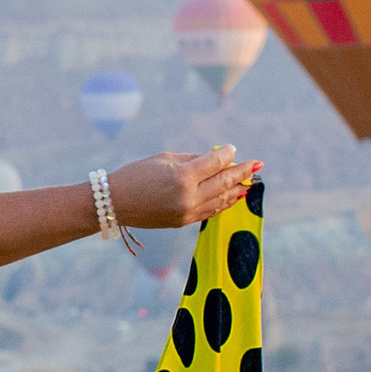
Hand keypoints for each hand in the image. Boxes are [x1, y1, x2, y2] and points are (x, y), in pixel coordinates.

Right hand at [110, 146, 258, 228]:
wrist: (114, 203)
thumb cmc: (135, 175)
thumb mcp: (163, 159)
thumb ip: (191, 159)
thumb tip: (215, 159)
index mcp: (182, 176)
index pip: (215, 163)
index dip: (227, 154)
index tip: (233, 149)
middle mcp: (188, 196)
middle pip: (224, 182)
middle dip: (241, 172)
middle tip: (256, 165)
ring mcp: (187, 212)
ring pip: (222, 200)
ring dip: (238, 190)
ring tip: (250, 182)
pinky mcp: (184, 222)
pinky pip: (211, 211)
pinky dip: (224, 203)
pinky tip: (233, 196)